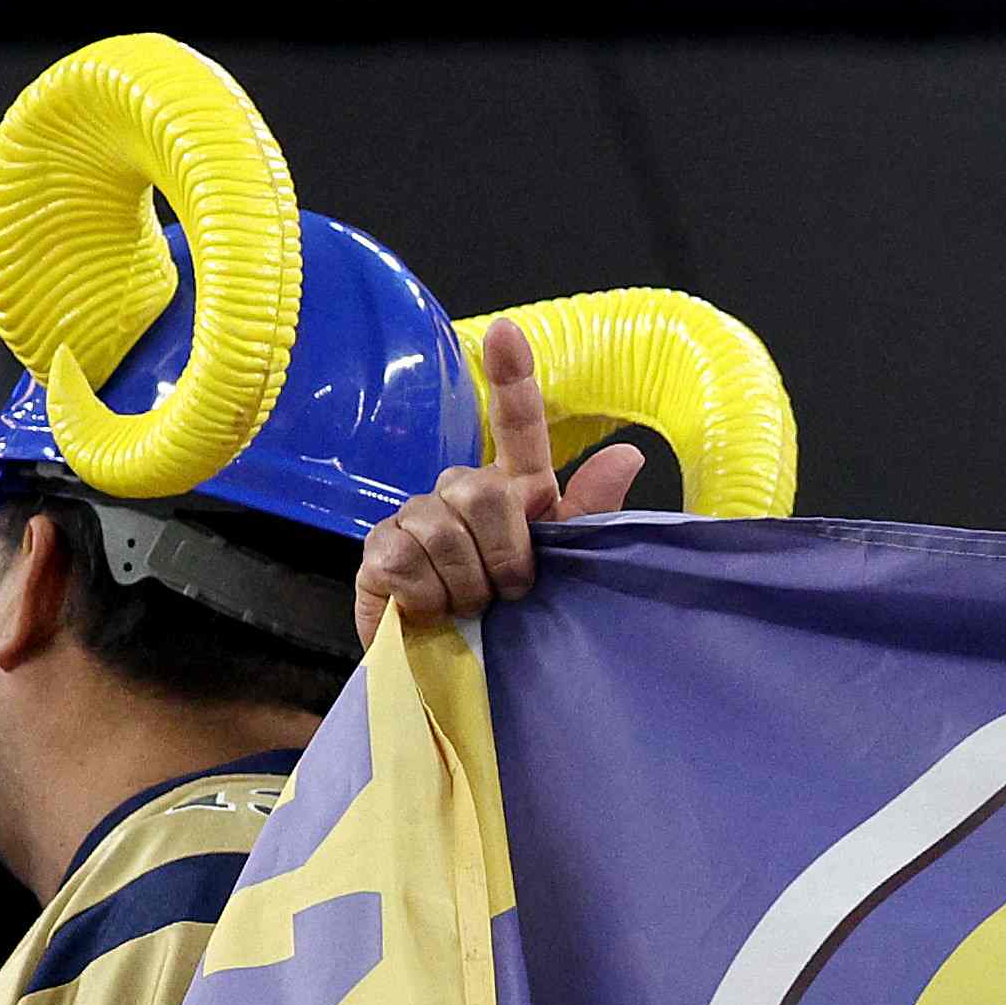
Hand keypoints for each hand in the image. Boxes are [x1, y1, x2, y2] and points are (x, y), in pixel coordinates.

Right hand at [354, 320, 651, 626]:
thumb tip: (628, 454)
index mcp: (512, 490)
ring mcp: (412, 518)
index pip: (515, 424)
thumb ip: (589, 515)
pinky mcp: (377, 552)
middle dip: (503, 555)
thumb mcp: (564, 568)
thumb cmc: (516, 615)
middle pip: (481, 493)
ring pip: (442, 530)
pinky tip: (431, 609)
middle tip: (508, 592)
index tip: (507, 332)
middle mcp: (457, 492)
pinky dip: (429, 597)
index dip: (512, 378)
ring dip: (467, 584)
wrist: (461, 671)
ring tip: (470, 606)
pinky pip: (406, 562)